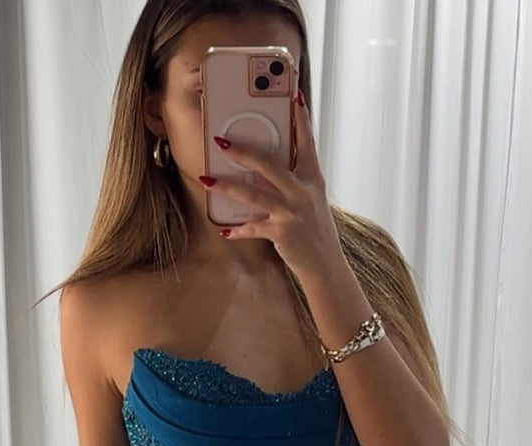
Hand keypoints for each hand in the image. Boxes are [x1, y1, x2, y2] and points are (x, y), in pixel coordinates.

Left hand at [199, 89, 339, 277]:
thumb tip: (265, 167)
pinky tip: (225, 230)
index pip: (307, 142)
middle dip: (243, 152)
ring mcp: (291, 212)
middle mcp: (302, 192)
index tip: (295, 94)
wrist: (325, 265)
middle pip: (269, 165)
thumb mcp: (311, 200)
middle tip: (221, 142)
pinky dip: (238, 230)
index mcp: (312, 179)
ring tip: (206, 180)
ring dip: (227, 188)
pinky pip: (253, 228)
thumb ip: (293, 182)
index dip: (301, 119)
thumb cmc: (315, 231)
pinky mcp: (282, 233)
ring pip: (254, 195)